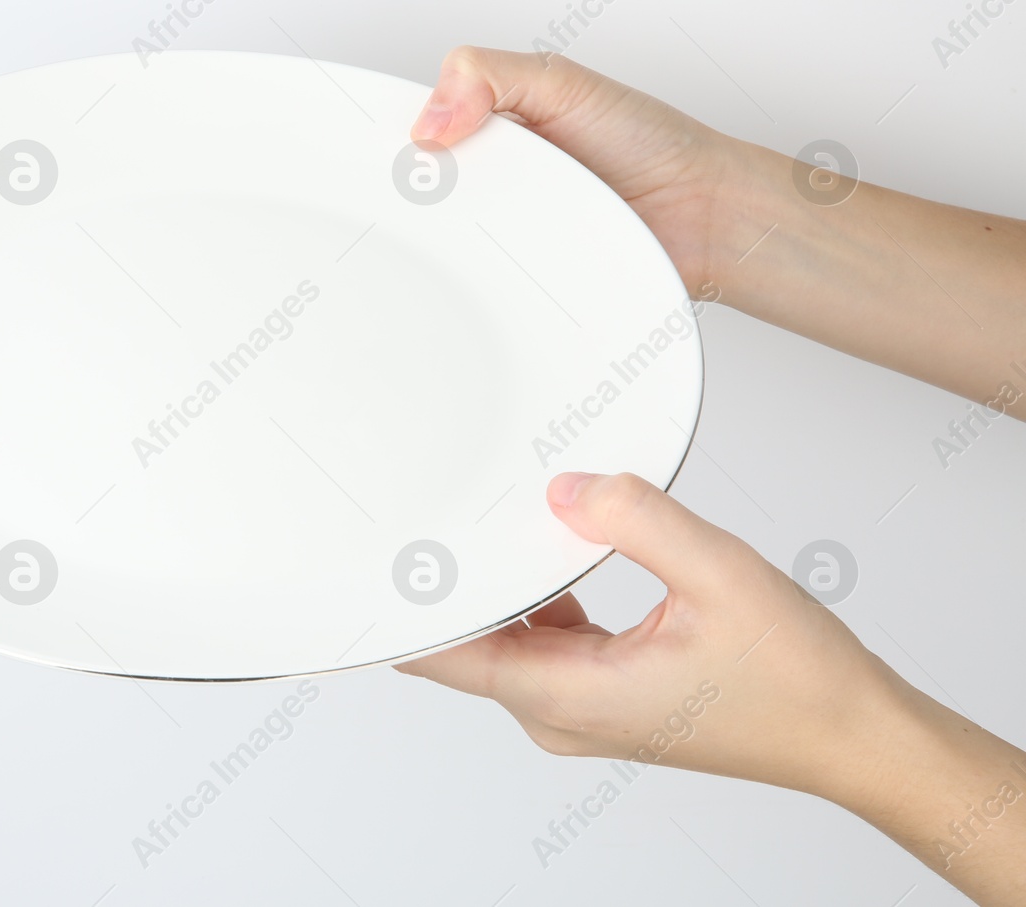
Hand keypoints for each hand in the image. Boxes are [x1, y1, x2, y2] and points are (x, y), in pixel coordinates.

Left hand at [398, 472, 1025, 902]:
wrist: (854, 736)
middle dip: (447, 582)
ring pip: (504, 639)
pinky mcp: (602, 696)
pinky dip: (537, 597)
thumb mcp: (719, 574)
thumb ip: (636, 519)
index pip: (443, 656)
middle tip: (426, 509)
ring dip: (497, 585)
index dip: (400, 610)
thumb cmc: (799, 681)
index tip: (371, 560)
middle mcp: (560, 715)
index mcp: (569, 697)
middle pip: (464, 644)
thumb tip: (568, 489)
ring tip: (488, 520)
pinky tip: (555, 552)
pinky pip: (541, 640)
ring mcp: (579, 711)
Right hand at [410, 47, 1025, 415]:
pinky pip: (477, 286)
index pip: (413, 131)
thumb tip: (429, 120)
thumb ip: (488, 75)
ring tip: (453, 230)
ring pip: (439, 246)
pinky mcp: (516, 283)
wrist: (703, 216)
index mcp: (486, 127)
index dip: (388, 141)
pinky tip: (477, 270)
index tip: (380, 151)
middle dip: (405, 196)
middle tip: (418, 191)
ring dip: (438, 244)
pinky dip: (470, 282)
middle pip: (414, 194)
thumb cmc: (648, 145)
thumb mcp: (562, 82)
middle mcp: (486, 183)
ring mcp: (499, 236)